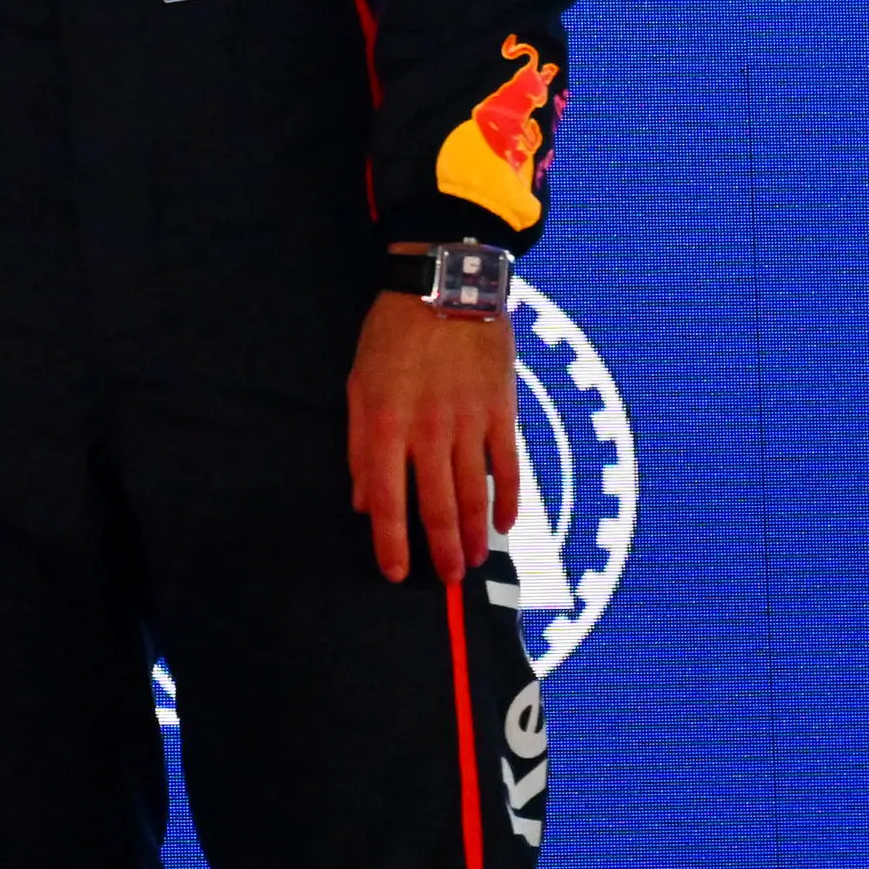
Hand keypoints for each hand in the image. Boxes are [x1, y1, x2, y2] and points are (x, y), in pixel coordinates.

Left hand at [346, 289, 519, 586]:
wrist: (445, 286)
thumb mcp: (359, 384)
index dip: (391, 542)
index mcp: (386, 424)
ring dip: (475, 533)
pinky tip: (506, 523)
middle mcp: (429, 430)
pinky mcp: (502, 411)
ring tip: (474, 561)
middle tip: (446, 581)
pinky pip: (509, 466)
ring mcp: (470, 422)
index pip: (389, 500)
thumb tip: (362, 501)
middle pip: (438, 506)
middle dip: (441, 550)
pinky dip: (509, 499)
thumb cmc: (392, 334)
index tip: (395, 573)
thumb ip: (361, 446)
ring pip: (475, 493)